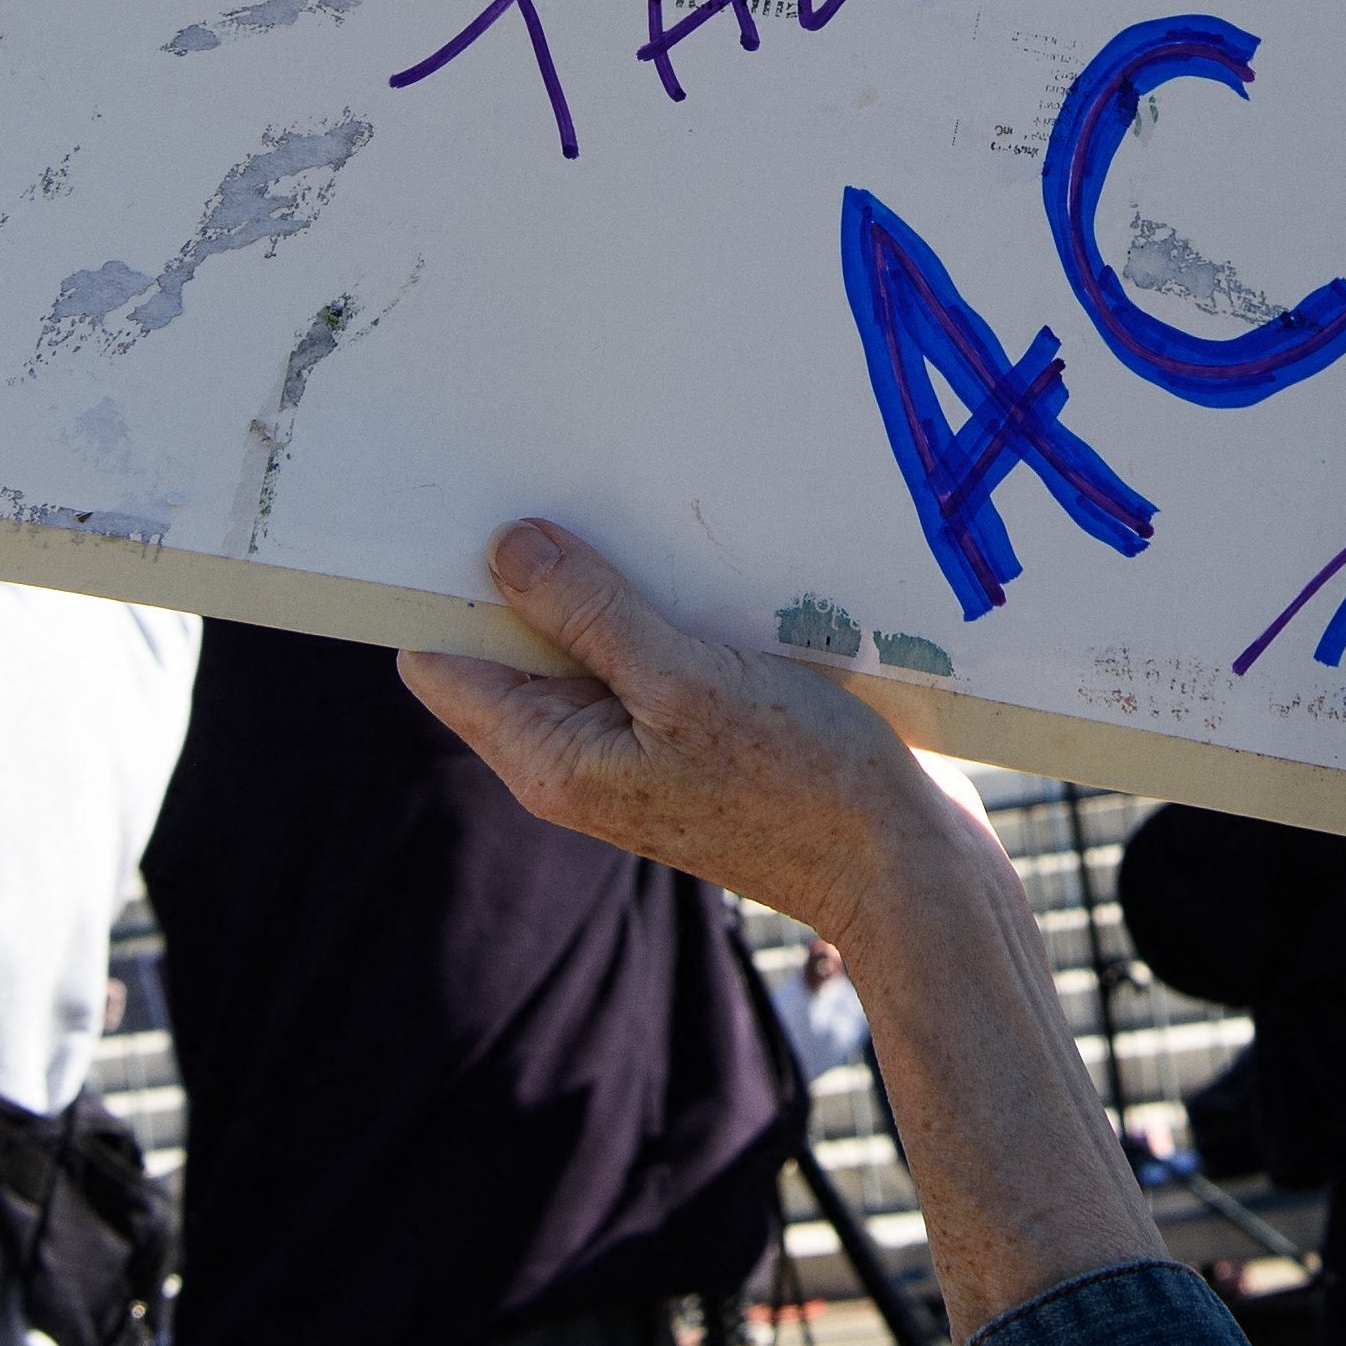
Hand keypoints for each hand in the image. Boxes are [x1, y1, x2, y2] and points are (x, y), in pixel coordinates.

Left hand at [399, 522, 995, 957]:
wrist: (904, 865)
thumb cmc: (801, 784)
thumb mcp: (688, 682)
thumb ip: (592, 615)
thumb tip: (505, 546)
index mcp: (549, 758)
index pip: (443, 660)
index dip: (441, 583)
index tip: (467, 501)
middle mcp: (578, 755)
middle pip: (515, 641)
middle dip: (534, 570)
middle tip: (566, 480)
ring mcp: (638, 746)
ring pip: (590, 639)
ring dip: (613, 581)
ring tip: (647, 512)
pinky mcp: (695, 733)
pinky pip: (652, 652)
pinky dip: (667, 606)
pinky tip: (706, 563)